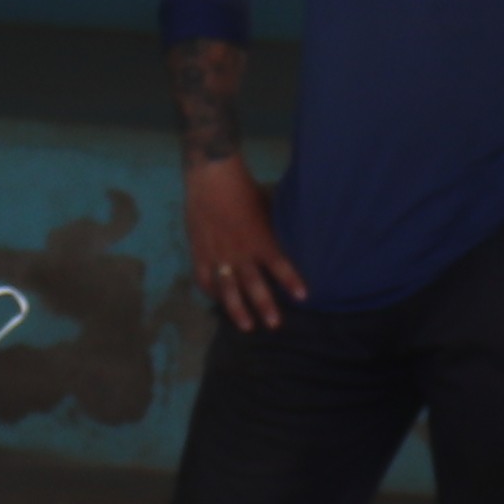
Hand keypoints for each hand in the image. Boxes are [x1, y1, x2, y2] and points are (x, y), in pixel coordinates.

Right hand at [180, 158, 303, 334]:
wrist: (212, 177)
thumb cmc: (244, 189)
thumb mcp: (266, 208)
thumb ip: (272, 229)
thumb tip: (285, 239)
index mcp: (259, 239)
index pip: (280, 264)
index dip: (291, 281)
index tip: (303, 296)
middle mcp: (240, 252)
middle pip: (254, 285)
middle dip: (265, 306)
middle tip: (274, 324)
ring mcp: (218, 255)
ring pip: (228, 290)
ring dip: (238, 310)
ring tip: (246, 326)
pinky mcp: (200, 253)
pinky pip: (205, 279)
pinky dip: (212, 291)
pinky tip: (217, 300)